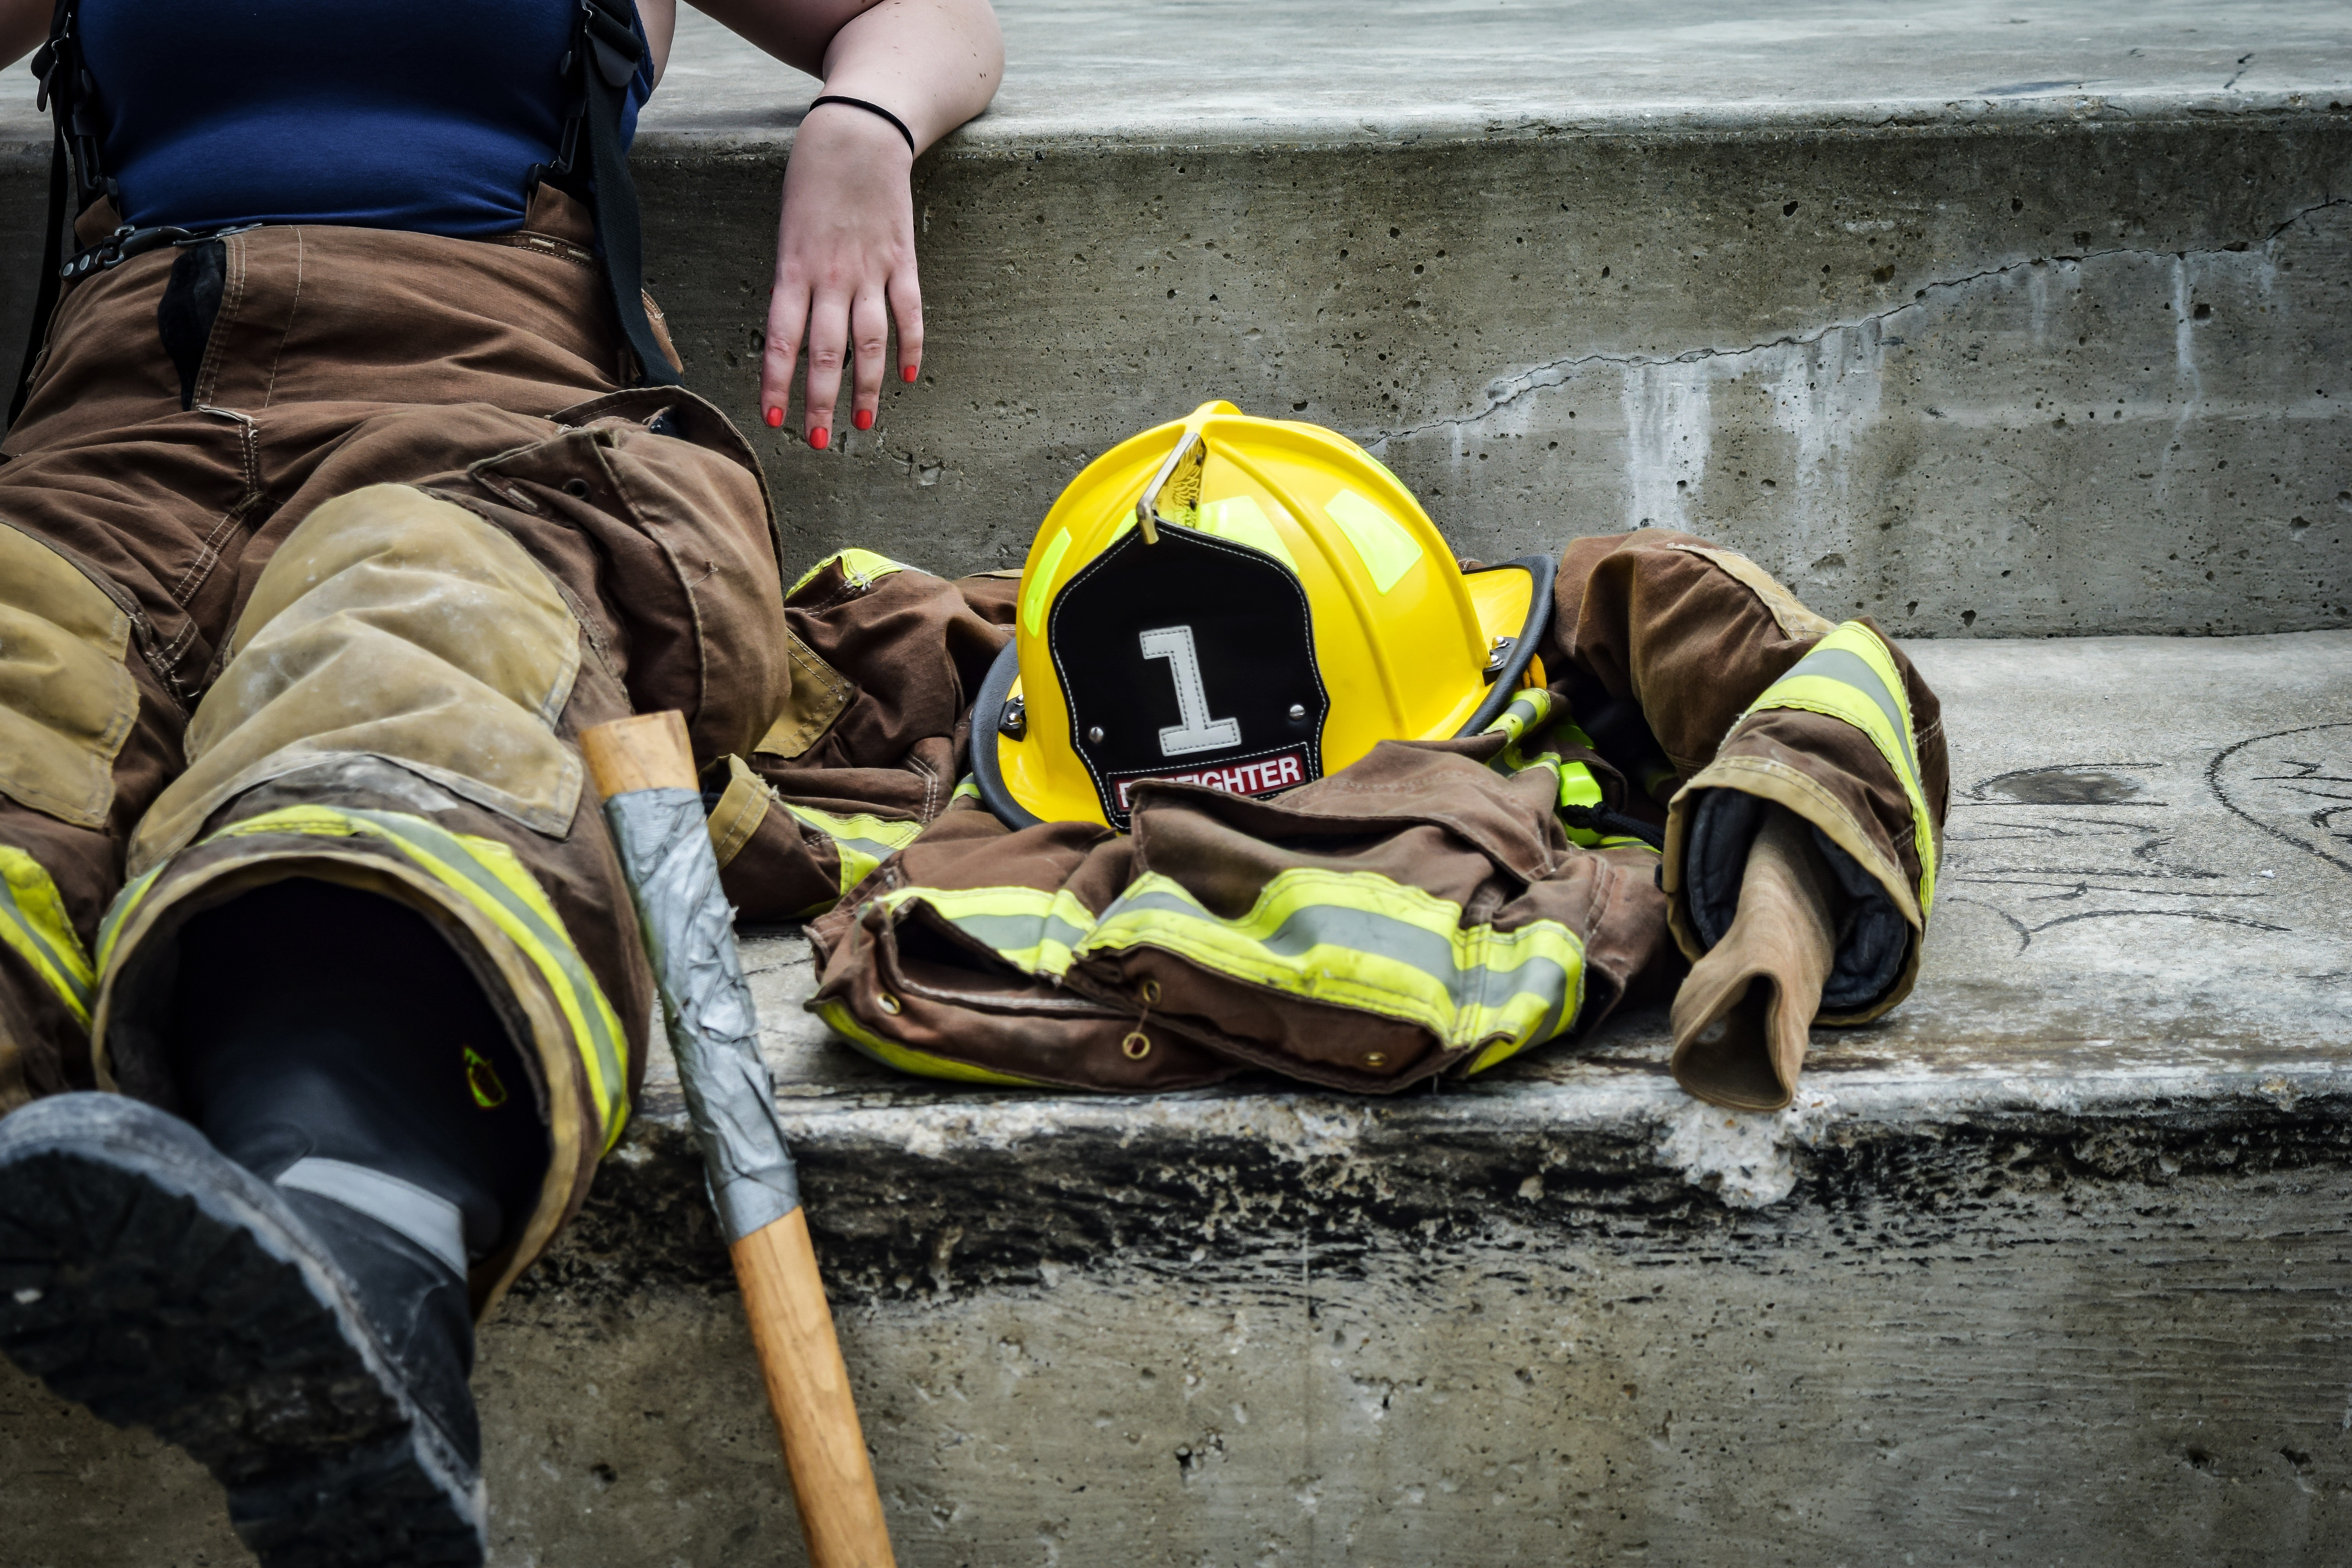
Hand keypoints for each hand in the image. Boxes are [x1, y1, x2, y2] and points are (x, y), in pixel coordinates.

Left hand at [760, 101, 921, 448]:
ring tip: (861, 424)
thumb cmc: (813, 179)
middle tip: (818, 442)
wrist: (858, 133)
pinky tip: (907, 377)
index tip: (774, 420)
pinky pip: (909, 313)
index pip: (781, 339)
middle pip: (827, 352)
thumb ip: (793, 281)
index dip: (777, 382)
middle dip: (821, 401)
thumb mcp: (787, 229)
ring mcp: (872, 270)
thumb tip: (794, 331)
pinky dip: (910, 347)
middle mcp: (832, 276)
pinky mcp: (903, 261)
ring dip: (865, 388)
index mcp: (794, 268)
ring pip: (869, 342)